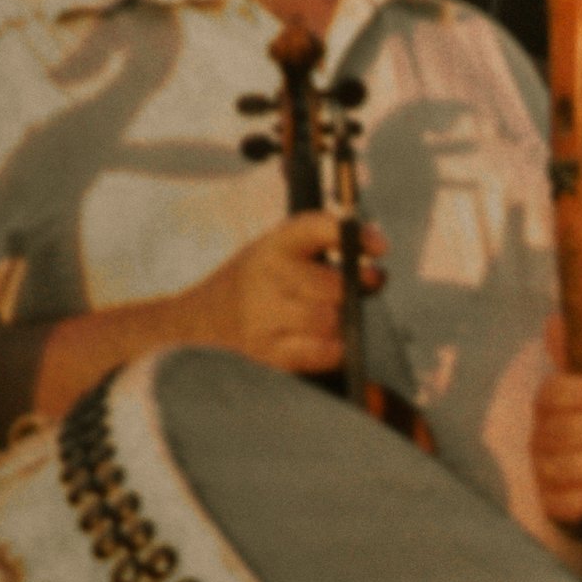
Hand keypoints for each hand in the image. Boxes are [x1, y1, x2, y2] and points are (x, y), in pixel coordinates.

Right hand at [173, 212, 379, 378]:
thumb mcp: (282, 252)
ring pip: (328, 321)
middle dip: (353, 290)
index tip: (380, 247)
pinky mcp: (266, 350)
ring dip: (342, 322)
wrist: (201, 318)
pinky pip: (318, 353)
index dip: (354, 236)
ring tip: (336, 319)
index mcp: (274, 243)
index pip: (318, 228)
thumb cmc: (259, 283)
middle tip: (360, 289)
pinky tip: (333, 344)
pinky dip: (333, 350)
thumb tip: (377, 276)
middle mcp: (265, 274)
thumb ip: (327, 253)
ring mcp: (262, 314)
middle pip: (333, 286)